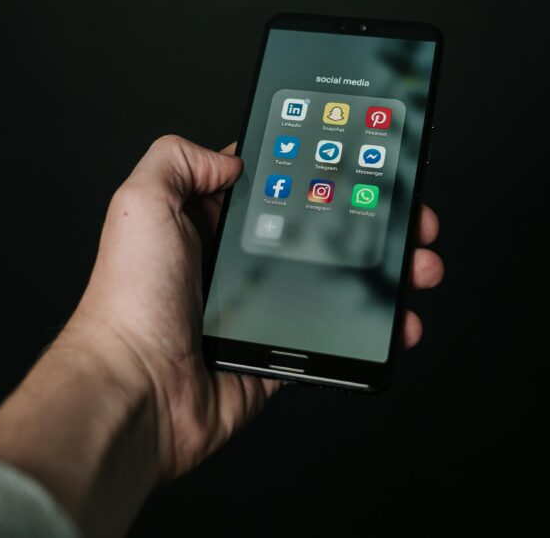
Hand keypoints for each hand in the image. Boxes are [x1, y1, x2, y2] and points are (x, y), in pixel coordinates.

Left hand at [64, 134, 443, 480]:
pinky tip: (400, 321)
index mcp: (209, 222)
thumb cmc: (130, 301)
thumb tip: (230, 157)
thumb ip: (178, 159)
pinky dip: (376, 329)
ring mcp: (264, 306)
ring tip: (419, 264)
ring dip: (386, 272)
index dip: (322, 171)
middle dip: (372, 220)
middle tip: (408, 217)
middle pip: (322, 229)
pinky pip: (339, 332)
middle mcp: (239, 261)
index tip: (362, 164)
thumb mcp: (140, 203)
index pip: (278, 184)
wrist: (137, 391)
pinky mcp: (282, 348)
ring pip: (339, 278)